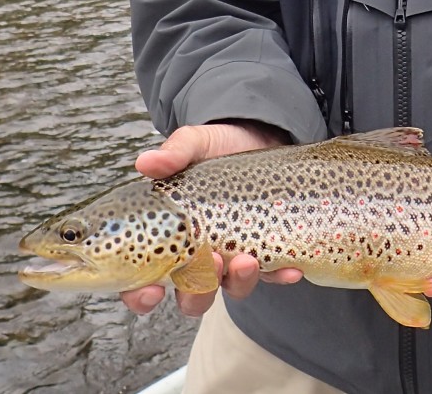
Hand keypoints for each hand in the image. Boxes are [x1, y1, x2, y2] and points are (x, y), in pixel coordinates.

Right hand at [121, 121, 302, 317]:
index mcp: (169, 237)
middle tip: (211, 263)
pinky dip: (279, 276)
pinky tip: (290, 269)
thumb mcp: (195, 144)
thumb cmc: (216, 148)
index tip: (152, 289)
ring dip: (239, 282)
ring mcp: (232, 257)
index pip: (144, 280)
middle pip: (191, 295)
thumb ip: (174, 154)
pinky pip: (271, 275)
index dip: (141, 295)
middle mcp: (199, 256)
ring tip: (247, 260)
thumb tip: (146, 162)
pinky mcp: (264, 251)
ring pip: (232, 289)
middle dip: (198, 292)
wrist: (258, 136)